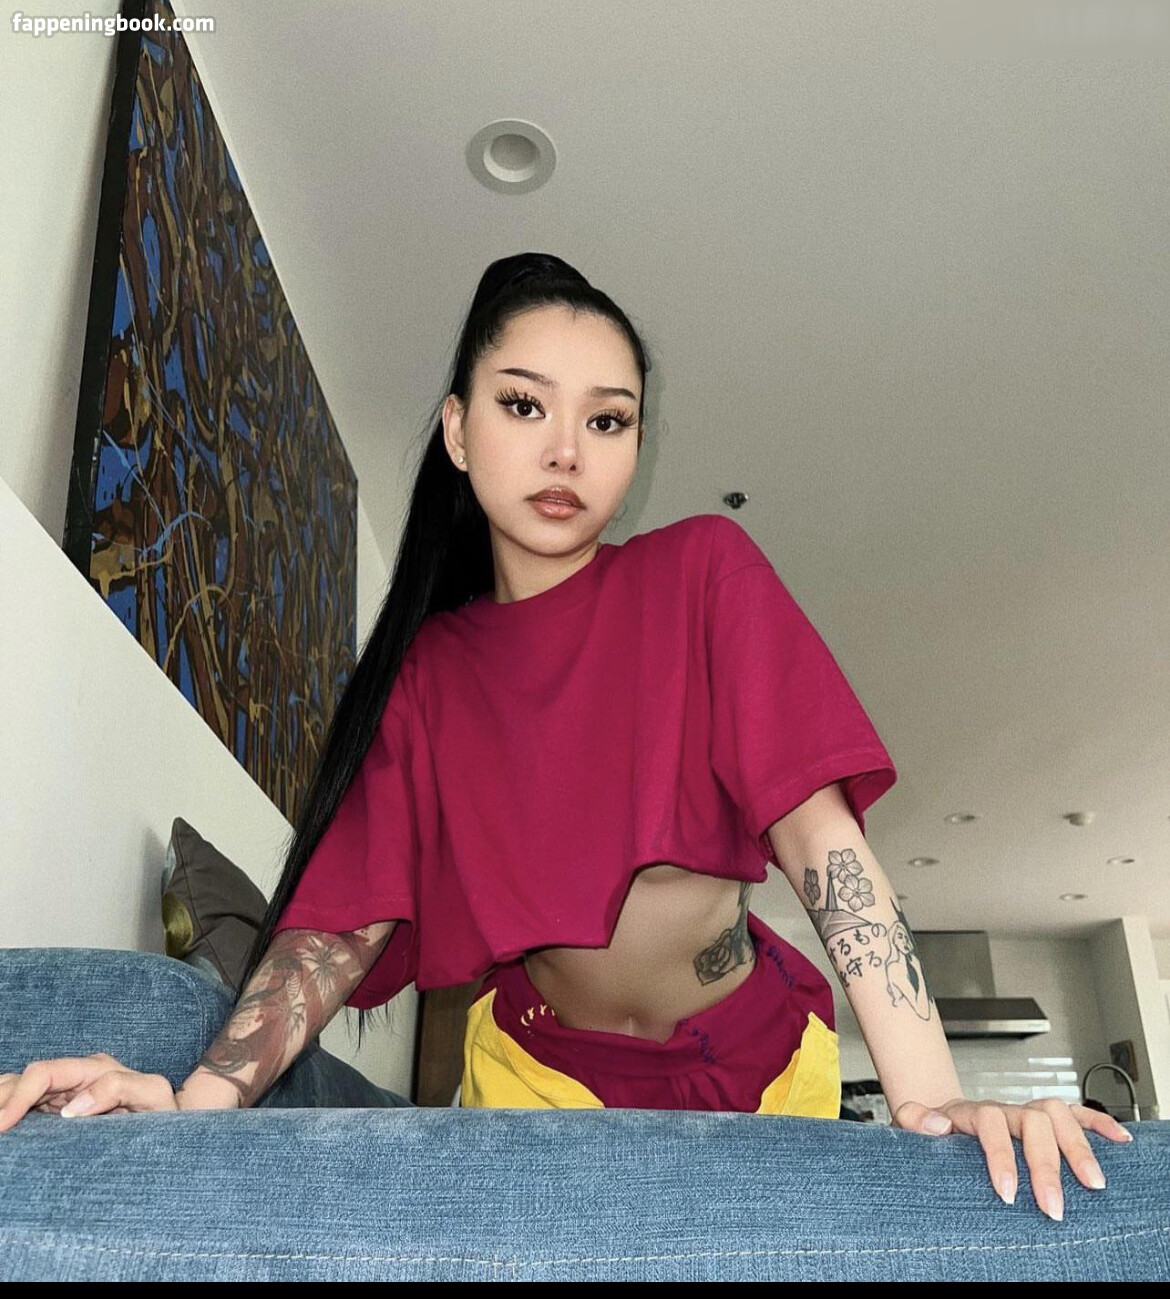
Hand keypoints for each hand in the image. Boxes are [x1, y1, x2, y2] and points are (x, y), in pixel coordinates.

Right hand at [0, 1053, 179, 1130]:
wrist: (171, 1124)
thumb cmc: (164, 1109)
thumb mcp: (152, 1094)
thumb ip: (119, 1088)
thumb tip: (72, 1108)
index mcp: (93, 1068)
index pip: (43, 1073)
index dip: (19, 1095)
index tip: (3, 1124)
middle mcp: (74, 1077)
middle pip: (22, 1080)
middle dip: (0, 1101)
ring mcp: (63, 1093)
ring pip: (17, 1090)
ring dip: (1, 1105)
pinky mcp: (57, 1110)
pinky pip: (23, 1107)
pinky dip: (8, 1113)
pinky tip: (4, 1127)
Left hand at [893, 1096, 1133, 1220]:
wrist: (941, 1118)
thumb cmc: (930, 1131)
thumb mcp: (908, 1124)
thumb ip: (913, 1119)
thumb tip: (936, 1125)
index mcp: (971, 1112)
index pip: (990, 1124)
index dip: (1000, 1157)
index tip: (1007, 1193)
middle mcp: (1004, 1109)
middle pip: (1032, 1123)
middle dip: (1046, 1166)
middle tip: (1054, 1207)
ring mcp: (1025, 1112)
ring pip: (1058, 1115)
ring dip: (1078, 1147)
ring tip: (1093, 1184)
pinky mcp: (1044, 1118)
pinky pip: (1075, 1112)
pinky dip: (1099, 1123)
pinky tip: (1118, 1142)